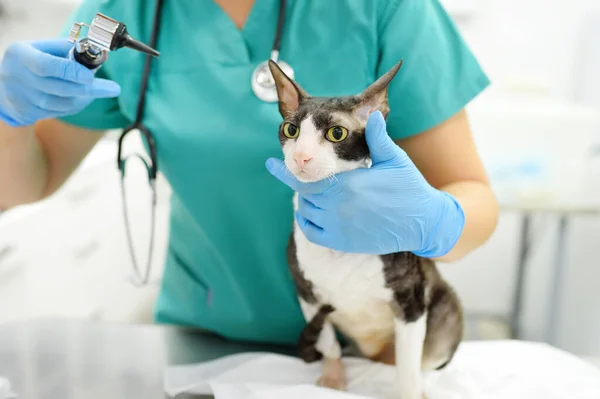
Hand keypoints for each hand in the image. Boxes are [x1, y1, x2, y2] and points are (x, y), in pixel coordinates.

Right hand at [0, 39, 120, 126]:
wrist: (2, 86)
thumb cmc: (30, 62)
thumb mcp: (41, 48)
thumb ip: (65, 49)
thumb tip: (96, 51)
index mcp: (20, 55)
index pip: (48, 66)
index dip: (72, 71)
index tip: (92, 75)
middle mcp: (16, 76)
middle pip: (58, 88)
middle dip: (88, 89)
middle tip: (112, 89)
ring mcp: (19, 97)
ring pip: (59, 104)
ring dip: (82, 99)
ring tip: (96, 91)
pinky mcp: (23, 113)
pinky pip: (55, 113)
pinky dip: (73, 107)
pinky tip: (81, 99)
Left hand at [266, 111, 464, 256]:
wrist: (423, 222)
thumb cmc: (409, 187)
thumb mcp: (394, 159)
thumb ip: (378, 137)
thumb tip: (372, 113)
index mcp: (347, 184)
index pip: (306, 178)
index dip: (284, 172)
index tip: (270, 163)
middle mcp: (338, 207)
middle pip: (304, 195)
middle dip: (303, 183)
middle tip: (306, 175)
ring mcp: (339, 227)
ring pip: (307, 212)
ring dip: (306, 201)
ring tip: (316, 192)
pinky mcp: (343, 241)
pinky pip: (313, 233)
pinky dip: (307, 222)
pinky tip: (311, 213)